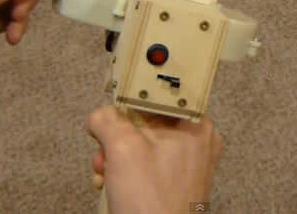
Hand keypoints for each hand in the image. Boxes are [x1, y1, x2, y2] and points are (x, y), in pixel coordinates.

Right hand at [86, 106, 223, 213]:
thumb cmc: (153, 204)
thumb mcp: (121, 147)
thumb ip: (106, 119)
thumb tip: (99, 116)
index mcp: (195, 125)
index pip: (158, 94)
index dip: (130, 100)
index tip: (113, 104)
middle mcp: (196, 141)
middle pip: (146, 120)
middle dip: (117, 136)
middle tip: (106, 149)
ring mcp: (186, 163)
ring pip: (141, 143)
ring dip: (116, 155)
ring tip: (106, 170)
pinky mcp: (174, 182)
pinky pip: (145, 163)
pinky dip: (125, 170)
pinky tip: (111, 182)